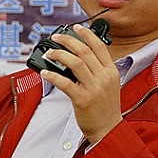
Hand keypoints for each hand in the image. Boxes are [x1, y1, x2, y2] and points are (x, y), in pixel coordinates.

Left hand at [40, 24, 122, 143]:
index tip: (76, 27)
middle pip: (84, 51)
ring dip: (59, 55)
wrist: (108, 130)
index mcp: (111, 71)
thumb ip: (98, 70)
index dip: (87, 34)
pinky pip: (64, 83)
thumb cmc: (105, 108)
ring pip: (74, 62)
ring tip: (49, 53)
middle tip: (56, 38)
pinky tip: (45, 72)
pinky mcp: (82, 99)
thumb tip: (77, 57)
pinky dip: (53, 75)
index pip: (99, 46)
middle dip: (68, 41)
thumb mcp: (109, 85)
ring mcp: (94, 88)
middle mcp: (104, 77)